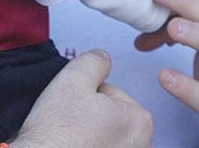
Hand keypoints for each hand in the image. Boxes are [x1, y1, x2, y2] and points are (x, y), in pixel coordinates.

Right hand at [13, 50, 152, 147]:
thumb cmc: (56, 133)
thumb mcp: (73, 79)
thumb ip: (94, 61)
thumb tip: (103, 59)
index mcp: (139, 121)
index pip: (110, 92)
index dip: (86, 96)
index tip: (74, 110)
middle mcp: (142, 146)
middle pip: (111, 116)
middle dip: (90, 116)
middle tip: (70, 125)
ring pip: (104, 135)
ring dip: (89, 135)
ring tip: (71, 141)